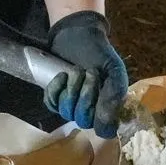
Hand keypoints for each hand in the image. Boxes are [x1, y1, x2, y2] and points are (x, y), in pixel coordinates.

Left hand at [44, 10, 128, 138]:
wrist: (79, 35)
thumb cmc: (100, 54)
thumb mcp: (114, 71)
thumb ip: (114, 97)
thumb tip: (105, 126)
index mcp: (109, 107)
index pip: (104, 129)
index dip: (100, 115)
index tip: (102, 93)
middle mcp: (91, 109)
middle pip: (83, 120)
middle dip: (85, 95)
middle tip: (90, 73)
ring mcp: (71, 104)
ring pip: (67, 112)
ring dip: (72, 89)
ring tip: (77, 70)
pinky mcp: (56, 96)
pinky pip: (51, 104)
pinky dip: (56, 89)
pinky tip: (63, 75)